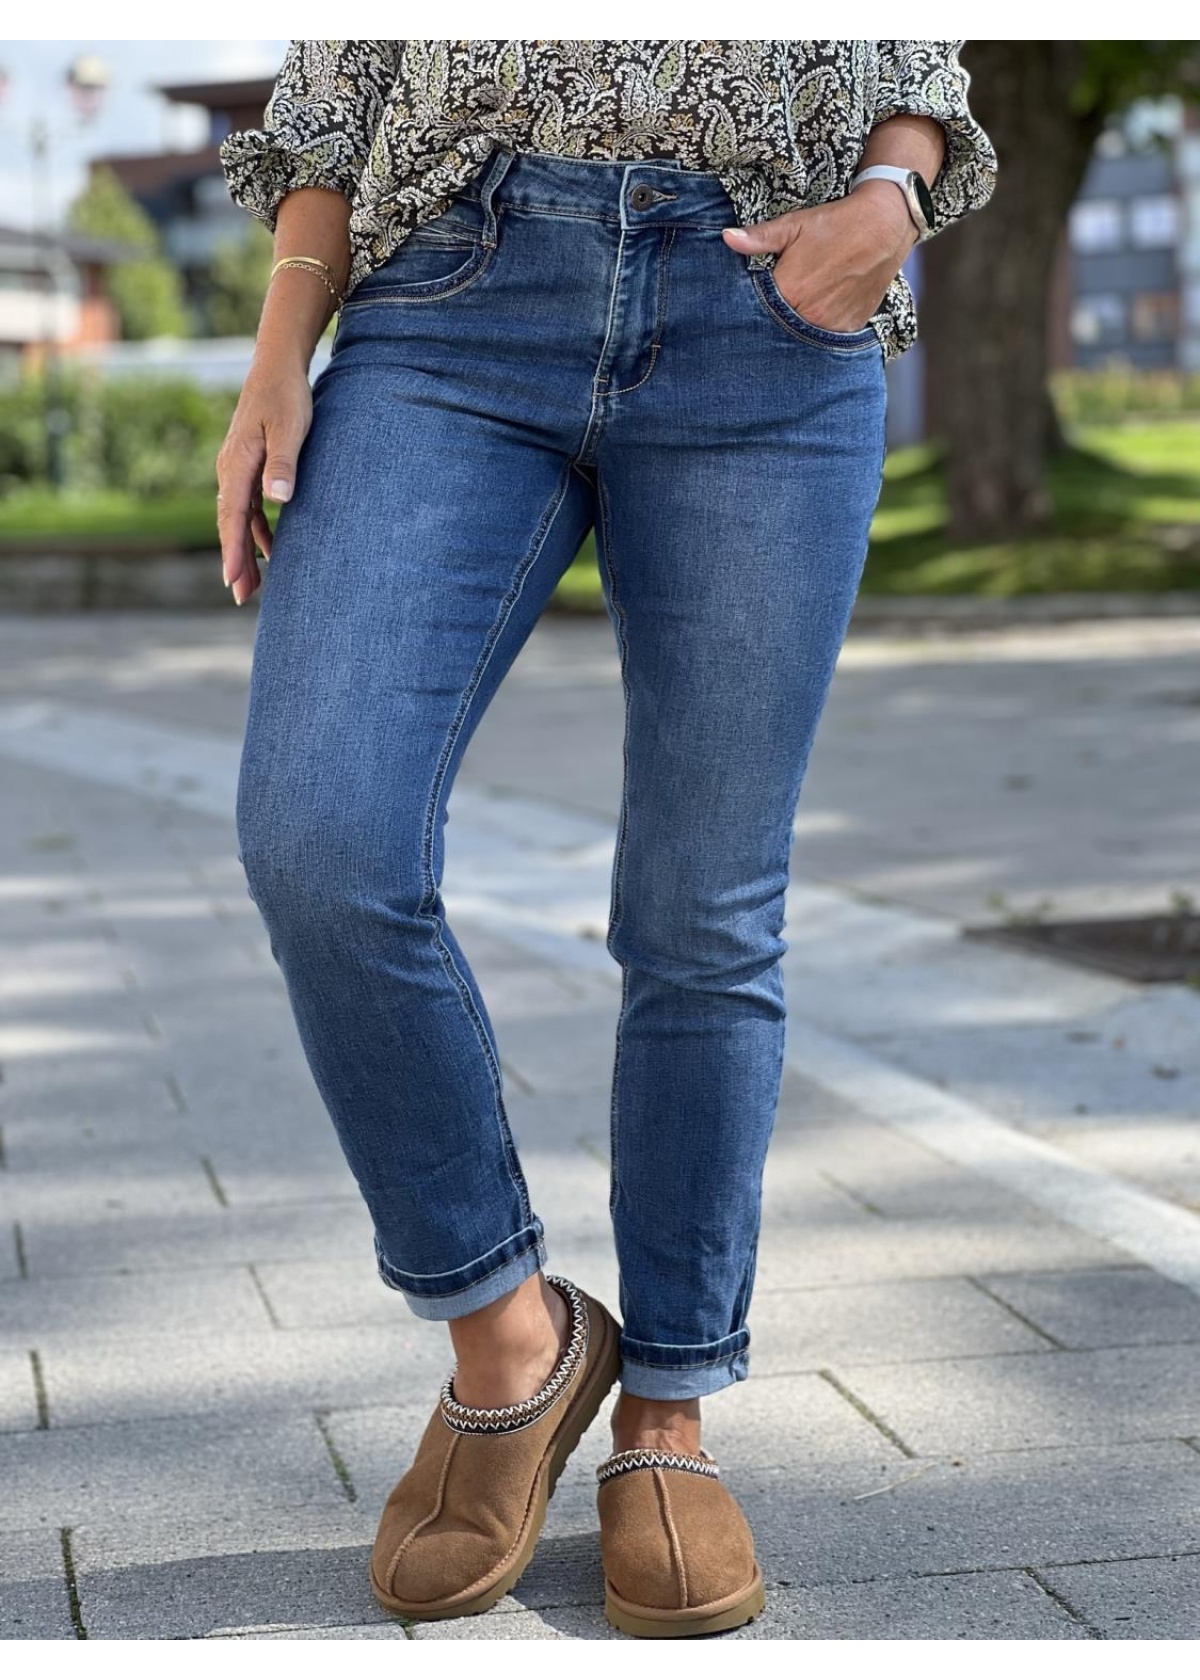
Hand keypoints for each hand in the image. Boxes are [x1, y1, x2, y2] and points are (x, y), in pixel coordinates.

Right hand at [215, 358, 312, 604]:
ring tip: (255, 585)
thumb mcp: (290, 429)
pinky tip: (270, 549)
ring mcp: (238, 468)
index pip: (232, 517)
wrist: (277, 367)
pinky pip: (247, 506)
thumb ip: (284, 464)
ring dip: (245, 550)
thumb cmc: (287, 396)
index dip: (232, 551)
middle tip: (242, 596)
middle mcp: (230, 469)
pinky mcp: (249, 465)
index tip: (233, 580)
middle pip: (230, 524)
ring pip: (238, 519)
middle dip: (235, 561)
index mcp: (237, 464)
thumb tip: (276, 500)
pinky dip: (255, 531)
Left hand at [723, 181, 917, 334]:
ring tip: (800, 306)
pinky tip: (818, 312)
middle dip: (774, 319)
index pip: (758, 312)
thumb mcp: (794, 225)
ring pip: (803, 336)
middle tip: (777, 304)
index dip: (754, 307)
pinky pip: (827, 338)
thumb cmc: (835, 224)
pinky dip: (819, 329)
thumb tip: (727, 238)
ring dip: (797, 327)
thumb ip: (759, 238)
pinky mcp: (849, 328)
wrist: (884, 226)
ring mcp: (831, 325)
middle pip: (779, 328)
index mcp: (790, 291)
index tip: (749, 303)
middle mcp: (810, 314)